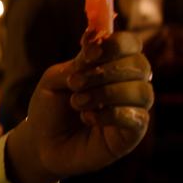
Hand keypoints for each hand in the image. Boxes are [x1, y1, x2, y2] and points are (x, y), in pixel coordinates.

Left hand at [6, 31, 153, 182]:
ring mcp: (132, 110)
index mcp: (112, 65)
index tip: (89, 53)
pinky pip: (137, 118)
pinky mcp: (131, 135)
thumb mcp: (54, 80)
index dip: (116, 44)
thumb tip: (94, 38)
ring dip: (106, 93)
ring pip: (142, 91)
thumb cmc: (49, 109)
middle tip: (74, 83)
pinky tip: (88, 118)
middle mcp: (128, 84)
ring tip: (77, 103)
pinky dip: (112, 115)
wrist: (40, 144)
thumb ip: (76, 62)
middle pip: (140, 65)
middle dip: (105, 71)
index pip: (131, 44)